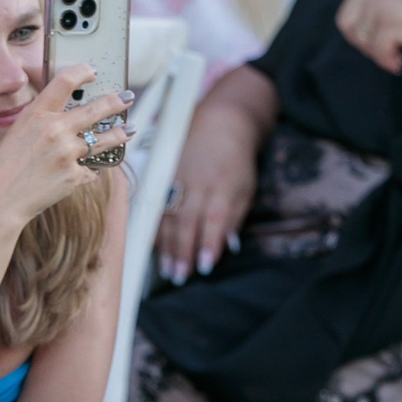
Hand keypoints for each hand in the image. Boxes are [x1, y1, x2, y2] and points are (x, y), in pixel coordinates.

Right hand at [0, 66, 130, 225]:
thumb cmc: (3, 167)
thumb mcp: (18, 133)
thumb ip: (43, 122)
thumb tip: (70, 116)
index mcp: (36, 115)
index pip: (64, 82)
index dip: (82, 72)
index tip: (92, 71)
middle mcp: (54, 130)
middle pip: (96, 109)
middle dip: (116, 102)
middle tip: (127, 97)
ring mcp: (66, 154)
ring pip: (104, 140)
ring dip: (120, 134)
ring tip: (129, 130)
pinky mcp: (74, 176)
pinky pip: (91, 169)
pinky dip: (89, 169)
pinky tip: (88, 169)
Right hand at [156, 100, 257, 282]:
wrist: (218, 124)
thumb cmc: (236, 162)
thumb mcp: (245, 188)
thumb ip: (235, 217)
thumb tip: (227, 248)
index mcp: (223, 184)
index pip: (214, 217)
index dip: (208, 242)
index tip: (203, 267)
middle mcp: (198, 182)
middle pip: (187, 220)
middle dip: (183, 250)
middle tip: (179, 277)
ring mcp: (177, 178)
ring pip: (168, 215)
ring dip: (166, 245)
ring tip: (167, 270)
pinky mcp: (163, 176)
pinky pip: (156, 207)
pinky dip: (155, 229)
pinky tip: (155, 248)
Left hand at [335, 0, 401, 71]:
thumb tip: (376, 25)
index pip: (347, 12)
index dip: (356, 31)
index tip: (371, 41)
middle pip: (350, 29)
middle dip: (364, 45)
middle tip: (383, 52)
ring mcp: (379, 9)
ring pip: (364, 42)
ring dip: (378, 54)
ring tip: (395, 58)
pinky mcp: (390, 26)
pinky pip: (379, 53)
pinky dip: (387, 62)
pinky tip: (398, 64)